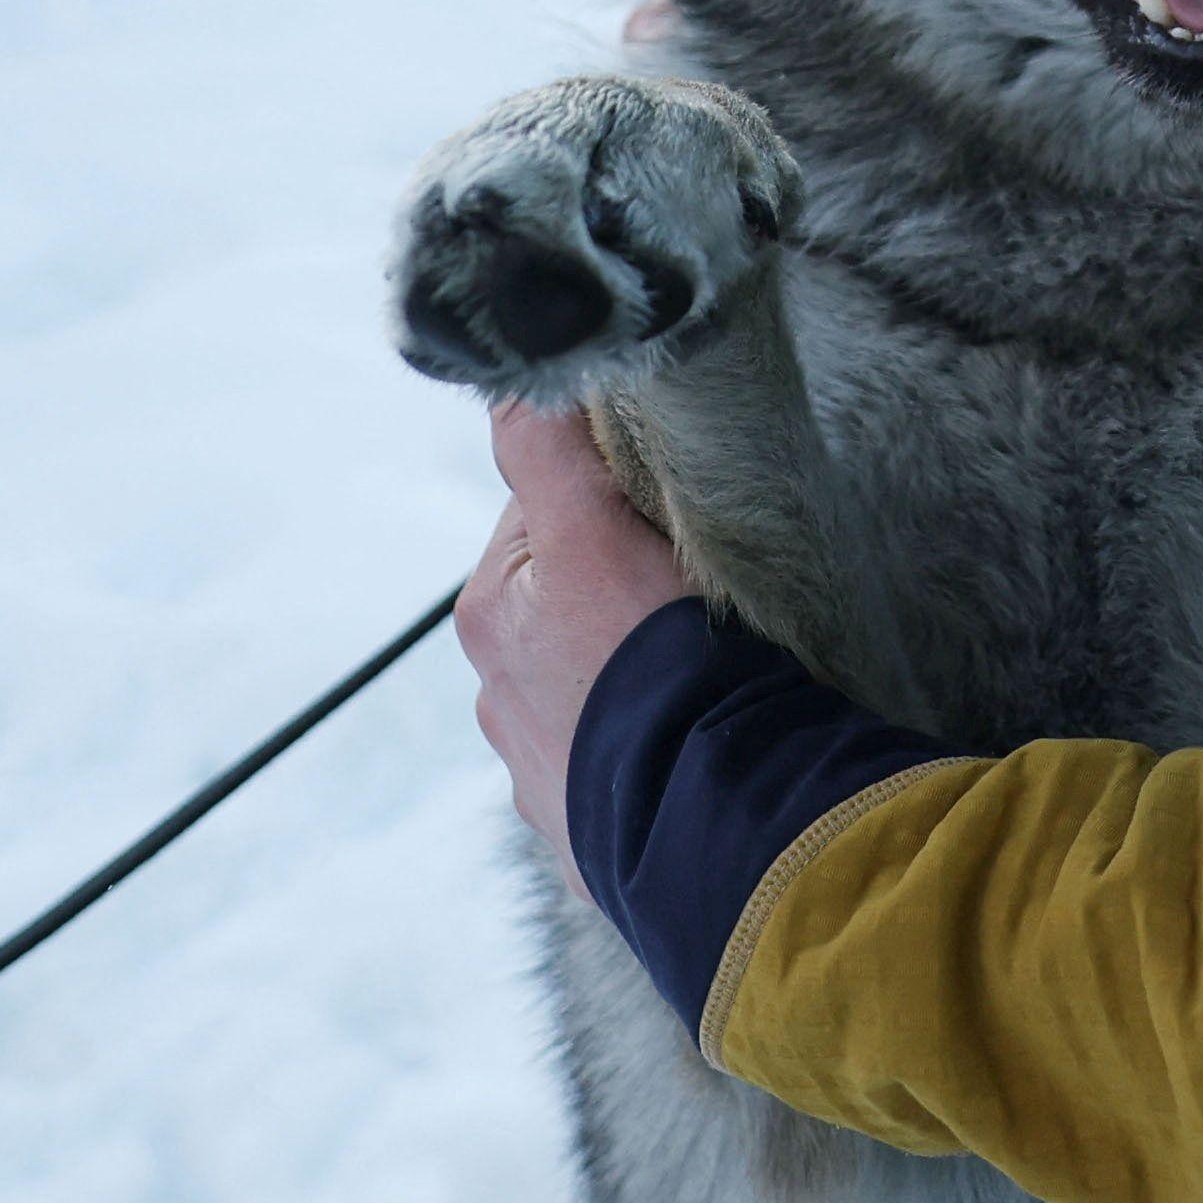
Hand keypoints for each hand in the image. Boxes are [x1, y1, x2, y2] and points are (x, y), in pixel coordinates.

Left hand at [457, 400, 693, 896]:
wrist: (712, 815)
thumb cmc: (654, 664)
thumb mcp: (590, 530)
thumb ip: (543, 445)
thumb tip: (506, 370)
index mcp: (491, 615)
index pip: (546, 517)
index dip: (613, 499)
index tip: (670, 516)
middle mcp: (499, 698)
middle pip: (572, 602)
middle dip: (627, 591)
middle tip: (699, 595)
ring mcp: (546, 773)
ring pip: (599, 688)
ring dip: (640, 677)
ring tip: (708, 675)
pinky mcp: (595, 833)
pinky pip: (628, 766)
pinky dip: (659, 748)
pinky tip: (699, 742)